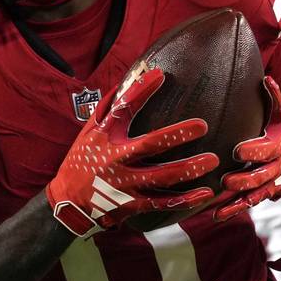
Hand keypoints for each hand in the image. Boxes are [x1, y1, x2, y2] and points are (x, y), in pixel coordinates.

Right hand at [46, 68, 218, 236]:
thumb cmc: (82, 161)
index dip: (140, 91)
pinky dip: (184, 200)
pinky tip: (205, 193)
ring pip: (161, 177)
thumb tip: (132, 79)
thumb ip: (109, 107)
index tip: (161, 75)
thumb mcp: (89, 132)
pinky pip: (162, 203)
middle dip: (177, 134)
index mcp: (104, 137)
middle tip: (203, 126)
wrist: (67, 204)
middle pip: (149, 145)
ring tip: (213, 160)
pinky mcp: (132, 205)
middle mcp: (115, 159)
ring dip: (188, 169)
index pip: (122, 109)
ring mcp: (124, 184)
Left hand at [215, 77, 280, 219]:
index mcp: (277, 146)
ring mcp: (268, 184)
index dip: (253, 151)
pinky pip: (247, 204)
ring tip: (218, 208)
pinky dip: (233, 211)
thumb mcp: (280, 115)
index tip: (236, 150)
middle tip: (226, 180)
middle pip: (260, 176)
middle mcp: (275, 168)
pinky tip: (216, 216)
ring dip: (237, 201)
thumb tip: (267, 78)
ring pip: (254, 195)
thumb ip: (275, 98)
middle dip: (244, 179)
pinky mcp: (261, 195)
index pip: (265, 150)